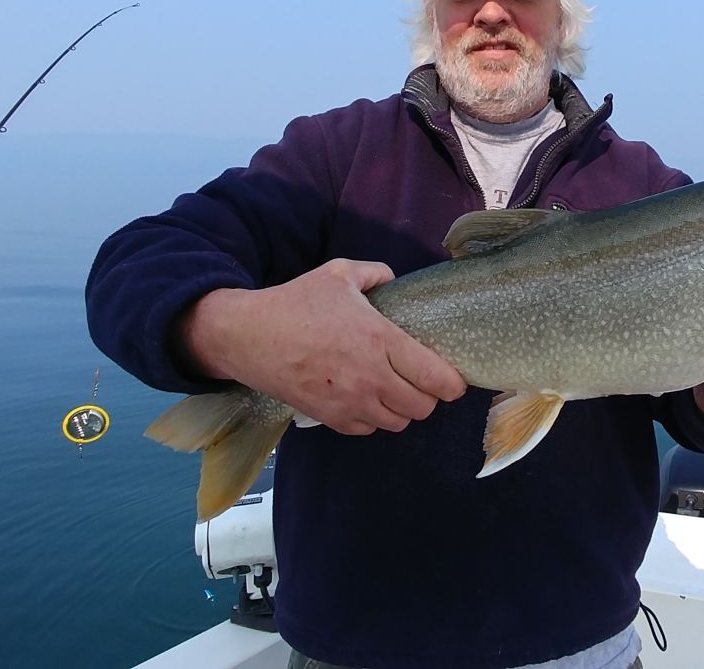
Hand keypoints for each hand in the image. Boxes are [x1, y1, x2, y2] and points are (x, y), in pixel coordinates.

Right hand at [179, 259, 466, 434]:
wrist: (248, 336)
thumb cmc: (295, 302)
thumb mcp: (338, 274)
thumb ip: (375, 273)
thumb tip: (392, 279)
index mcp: (381, 340)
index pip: (436, 378)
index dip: (453, 384)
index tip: (454, 380)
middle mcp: (371, 377)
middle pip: (423, 407)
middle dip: (428, 396)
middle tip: (420, 382)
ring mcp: (350, 402)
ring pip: (397, 423)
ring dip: (401, 409)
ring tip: (393, 391)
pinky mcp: (330, 418)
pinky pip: (368, 430)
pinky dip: (373, 419)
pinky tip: (365, 400)